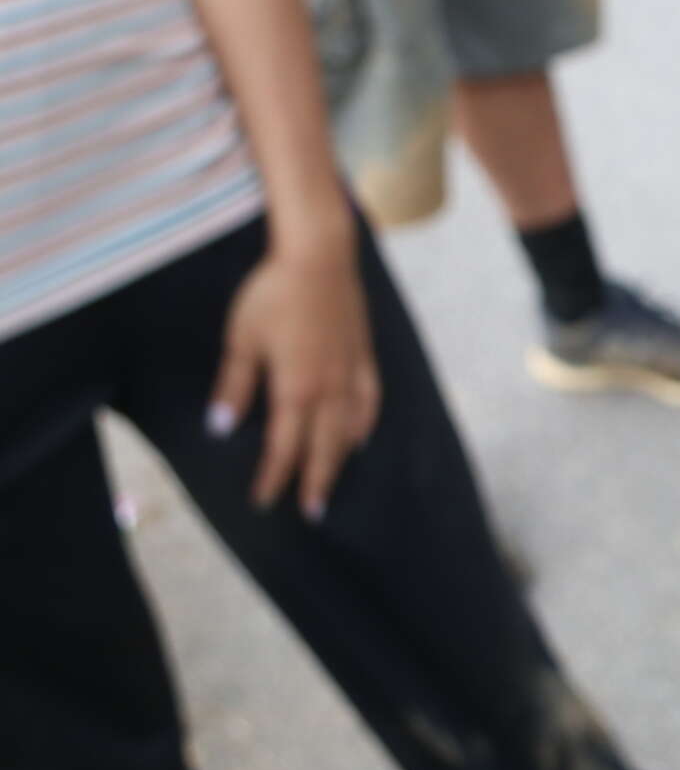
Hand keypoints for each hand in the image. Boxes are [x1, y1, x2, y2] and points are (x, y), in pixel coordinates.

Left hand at [209, 213, 380, 520]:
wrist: (320, 257)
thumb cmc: (273, 294)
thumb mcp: (242, 339)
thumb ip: (235, 386)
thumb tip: (221, 428)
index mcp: (296, 388)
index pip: (284, 446)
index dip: (273, 476)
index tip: (263, 501)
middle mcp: (329, 390)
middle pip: (322, 448)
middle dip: (314, 481)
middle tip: (310, 512)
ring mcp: (352, 375)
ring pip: (348, 431)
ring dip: (338, 462)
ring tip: (331, 485)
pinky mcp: (365, 358)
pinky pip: (369, 403)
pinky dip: (363, 426)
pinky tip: (359, 438)